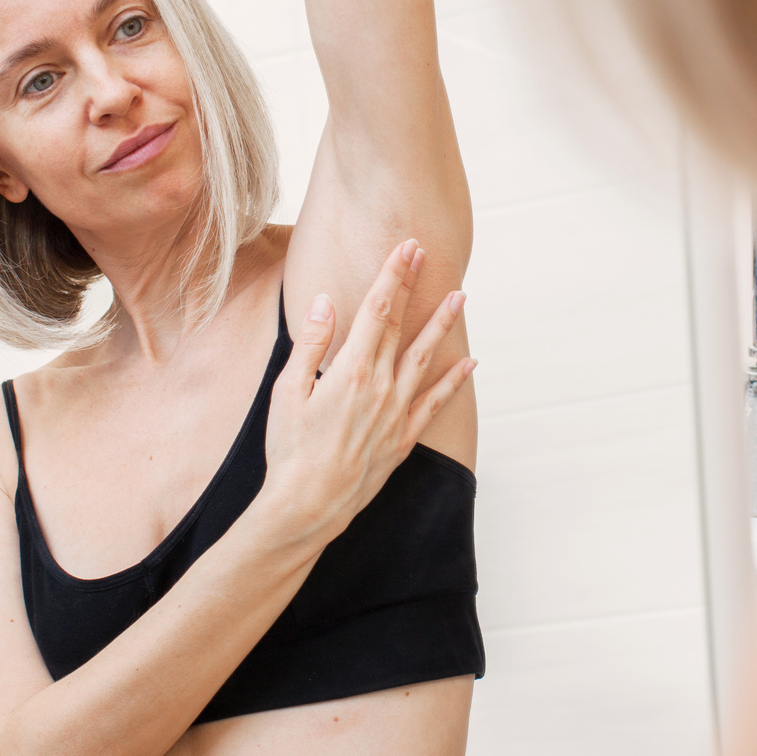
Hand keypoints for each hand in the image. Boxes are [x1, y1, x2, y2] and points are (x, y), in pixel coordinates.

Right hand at [260, 240, 474, 546]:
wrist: (307, 506)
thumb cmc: (289, 449)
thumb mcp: (287, 391)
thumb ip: (311, 344)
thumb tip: (325, 303)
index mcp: (351, 370)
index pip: (377, 310)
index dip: (392, 276)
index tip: (404, 249)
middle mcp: (381, 387)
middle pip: (400, 325)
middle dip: (411, 285)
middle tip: (423, 252)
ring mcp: (396, 413)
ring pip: (426, 358)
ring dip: (442, 325)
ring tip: (459, 297)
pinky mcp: (403, 438)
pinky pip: (435, 404)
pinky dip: (454, 382)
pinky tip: (469, 365)